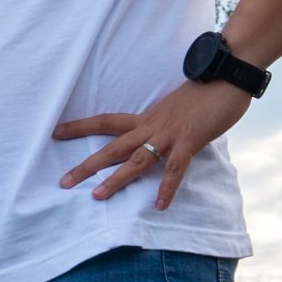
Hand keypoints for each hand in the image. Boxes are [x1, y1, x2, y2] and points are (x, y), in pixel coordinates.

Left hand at [55, 79, 253, 209]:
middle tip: (63, 182)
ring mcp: (169, 134)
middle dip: (87, 165)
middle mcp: (151, 126)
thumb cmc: (205, 91)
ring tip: (97, 196)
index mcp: (146, 117)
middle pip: (112, 147)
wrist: (226, 75)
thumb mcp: (175, 108)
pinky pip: (175, 168)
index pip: (106, 121)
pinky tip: (160, 205)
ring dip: (116, 179)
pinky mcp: (190, 141)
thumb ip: (164, 124)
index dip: (80, 127)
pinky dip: (167, 188)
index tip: (56, 133)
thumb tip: (160, 137)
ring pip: (136, 159)